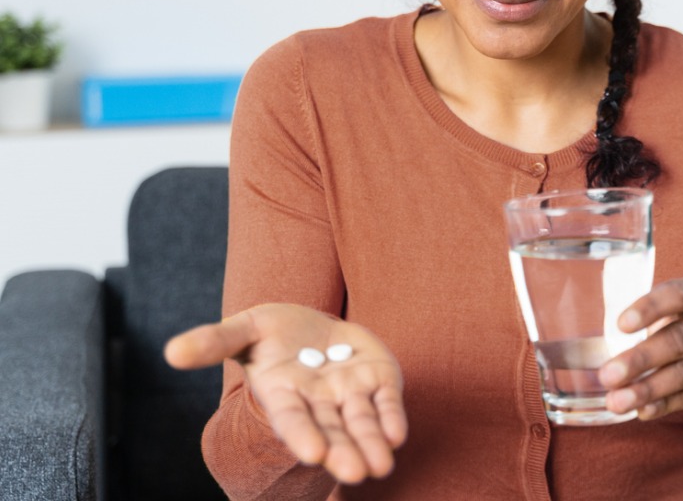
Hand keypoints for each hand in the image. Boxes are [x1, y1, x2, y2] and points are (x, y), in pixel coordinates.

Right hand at [164, 303, 406, 483]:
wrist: (313, 325)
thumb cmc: (273, 332)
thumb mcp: (243, 330)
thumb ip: (213, 342)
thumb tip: (170, 352)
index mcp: (283, 393)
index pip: (292, 419)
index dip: (302, 435)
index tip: (313, 454)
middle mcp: (318, 401)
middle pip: (330, 429)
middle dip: (343, 451)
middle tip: (356, 472)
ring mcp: (348, 393)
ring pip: (361, 423)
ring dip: (371, 444)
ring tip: (381, 467)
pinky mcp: (377, 380)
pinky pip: (385, 403)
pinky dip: (391, 418)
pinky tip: (398, 435)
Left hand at [598, 273, 682, 419]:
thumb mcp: (680, 304)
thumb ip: (646, 312)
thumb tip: (575, 339)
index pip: (679, 294)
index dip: (649, 308)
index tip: (619, 325)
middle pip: (681, 339)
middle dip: (641, 359)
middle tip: (607, 375)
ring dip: (648, 389)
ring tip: (616, 401)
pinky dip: (665, 404)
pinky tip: (641, 410)